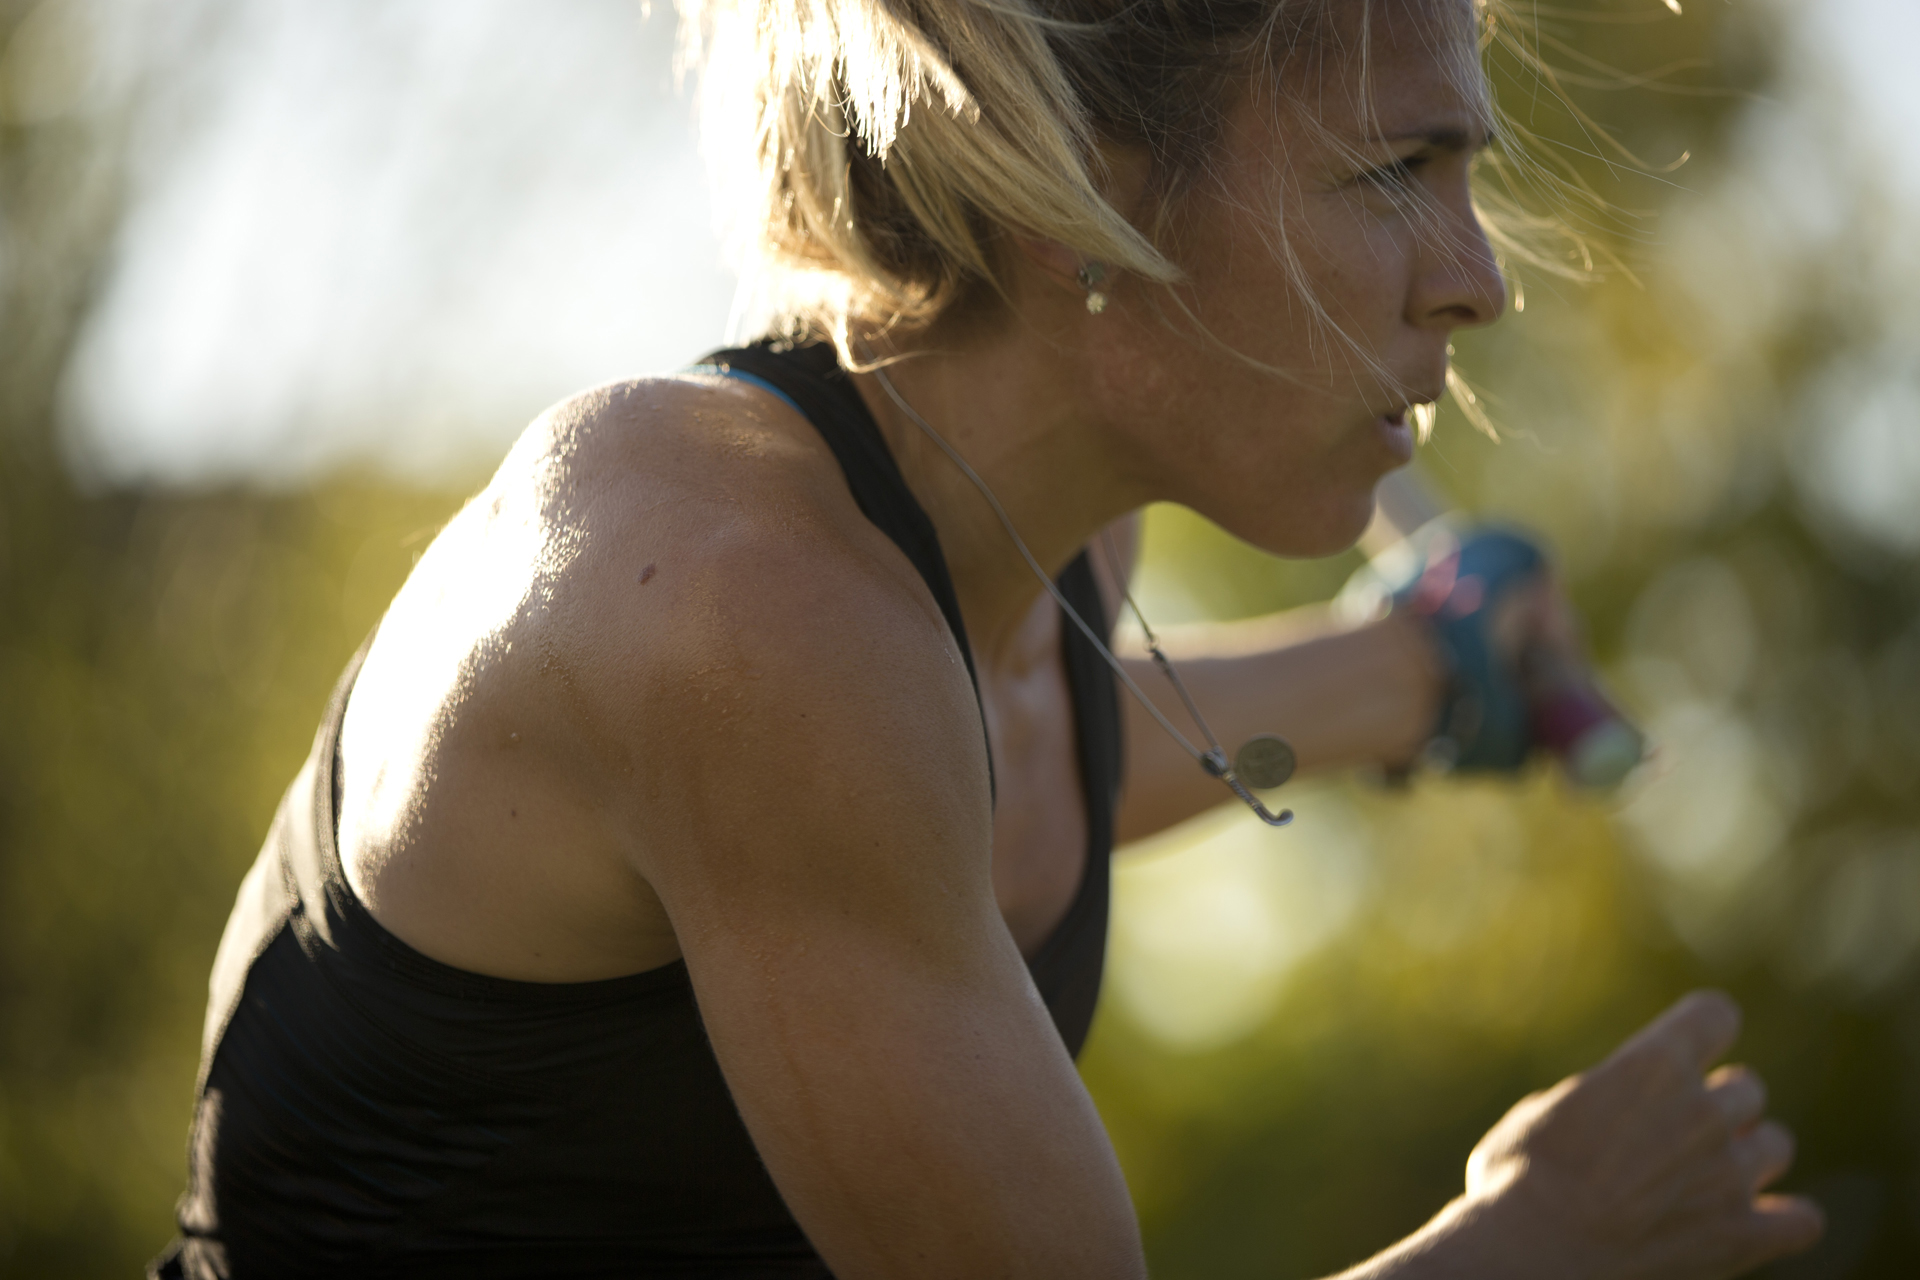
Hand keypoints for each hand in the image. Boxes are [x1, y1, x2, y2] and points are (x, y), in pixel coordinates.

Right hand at [1460, 991, 1823, 1279]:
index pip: (1715, 1014)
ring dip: (1748, 1154)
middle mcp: (1704, 1111)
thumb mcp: (1544, 1113)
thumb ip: (1600, 1100)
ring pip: (1776, 1144)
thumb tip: (1615, 1111)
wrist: (1533, 1257)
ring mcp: (1729, 1175)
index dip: (1702, 1028)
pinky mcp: (1741, 1236)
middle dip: (1716, 1104)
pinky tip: (1757, 1223)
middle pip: (1746, 1088)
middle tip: (1677, 1130)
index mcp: (1652, 1065)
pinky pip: (1802, 1221)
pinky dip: (1784, 1220)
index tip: (1689, 1044)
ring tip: (1710, 1174)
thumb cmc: (1517, 1181)